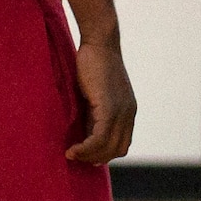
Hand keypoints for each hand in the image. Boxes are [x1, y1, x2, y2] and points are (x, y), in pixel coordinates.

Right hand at [65, 38, 136, 164]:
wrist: (99, 42)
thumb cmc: (93, 63)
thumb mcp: (95, 93)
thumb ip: (94, 113)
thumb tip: (84, 133)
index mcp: (128, 110)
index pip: (122, 143)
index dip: (105, 153)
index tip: (87, 156)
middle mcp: (128, 113)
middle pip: (118, 149)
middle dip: (96, 158)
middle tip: (76, 156)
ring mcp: (121, 111)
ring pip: (109, 147)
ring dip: (88, 155)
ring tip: (71, 154)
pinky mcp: (109, 107)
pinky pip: (100, 137)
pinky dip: (86, 148)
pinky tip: (72, 149)